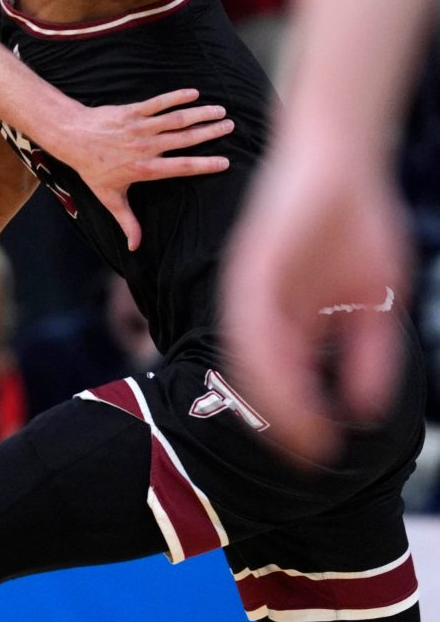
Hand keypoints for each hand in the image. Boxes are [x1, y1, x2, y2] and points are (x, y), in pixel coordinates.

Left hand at [53, 88, 233, 249]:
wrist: (72, 137)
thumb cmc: (92, 168)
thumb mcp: (109, 197)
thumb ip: (127, 221)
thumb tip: (134, 247)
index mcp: (144, 169)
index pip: (181, 167)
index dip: (205, 165)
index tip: (226, 162)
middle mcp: (145, 147)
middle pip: (185, 139)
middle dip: (210, 133)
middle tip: (230, 127)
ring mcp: (139, 128)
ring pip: (176, 119)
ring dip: (200, 113)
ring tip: (220, 111)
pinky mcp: (132, 111)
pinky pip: (158, 102)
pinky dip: (176, 96)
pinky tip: (194, 92)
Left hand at [221, 146, 409, 463]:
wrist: (340, 159)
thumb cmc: (355, 223)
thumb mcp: (371, 299)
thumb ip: (366, 352)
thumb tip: (365, 408)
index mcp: (282, 316)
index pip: (280, 379)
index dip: (296, 418)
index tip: (316, 453)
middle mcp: (258, 307)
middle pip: (258, 377)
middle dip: (281, 422)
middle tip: (303, 462)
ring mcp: (251, 289)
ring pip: (251, 358)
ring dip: (273, 401)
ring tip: (297, 439)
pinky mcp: (251, 269)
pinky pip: (254, 323)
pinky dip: (268, 358)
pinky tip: (285, 388)